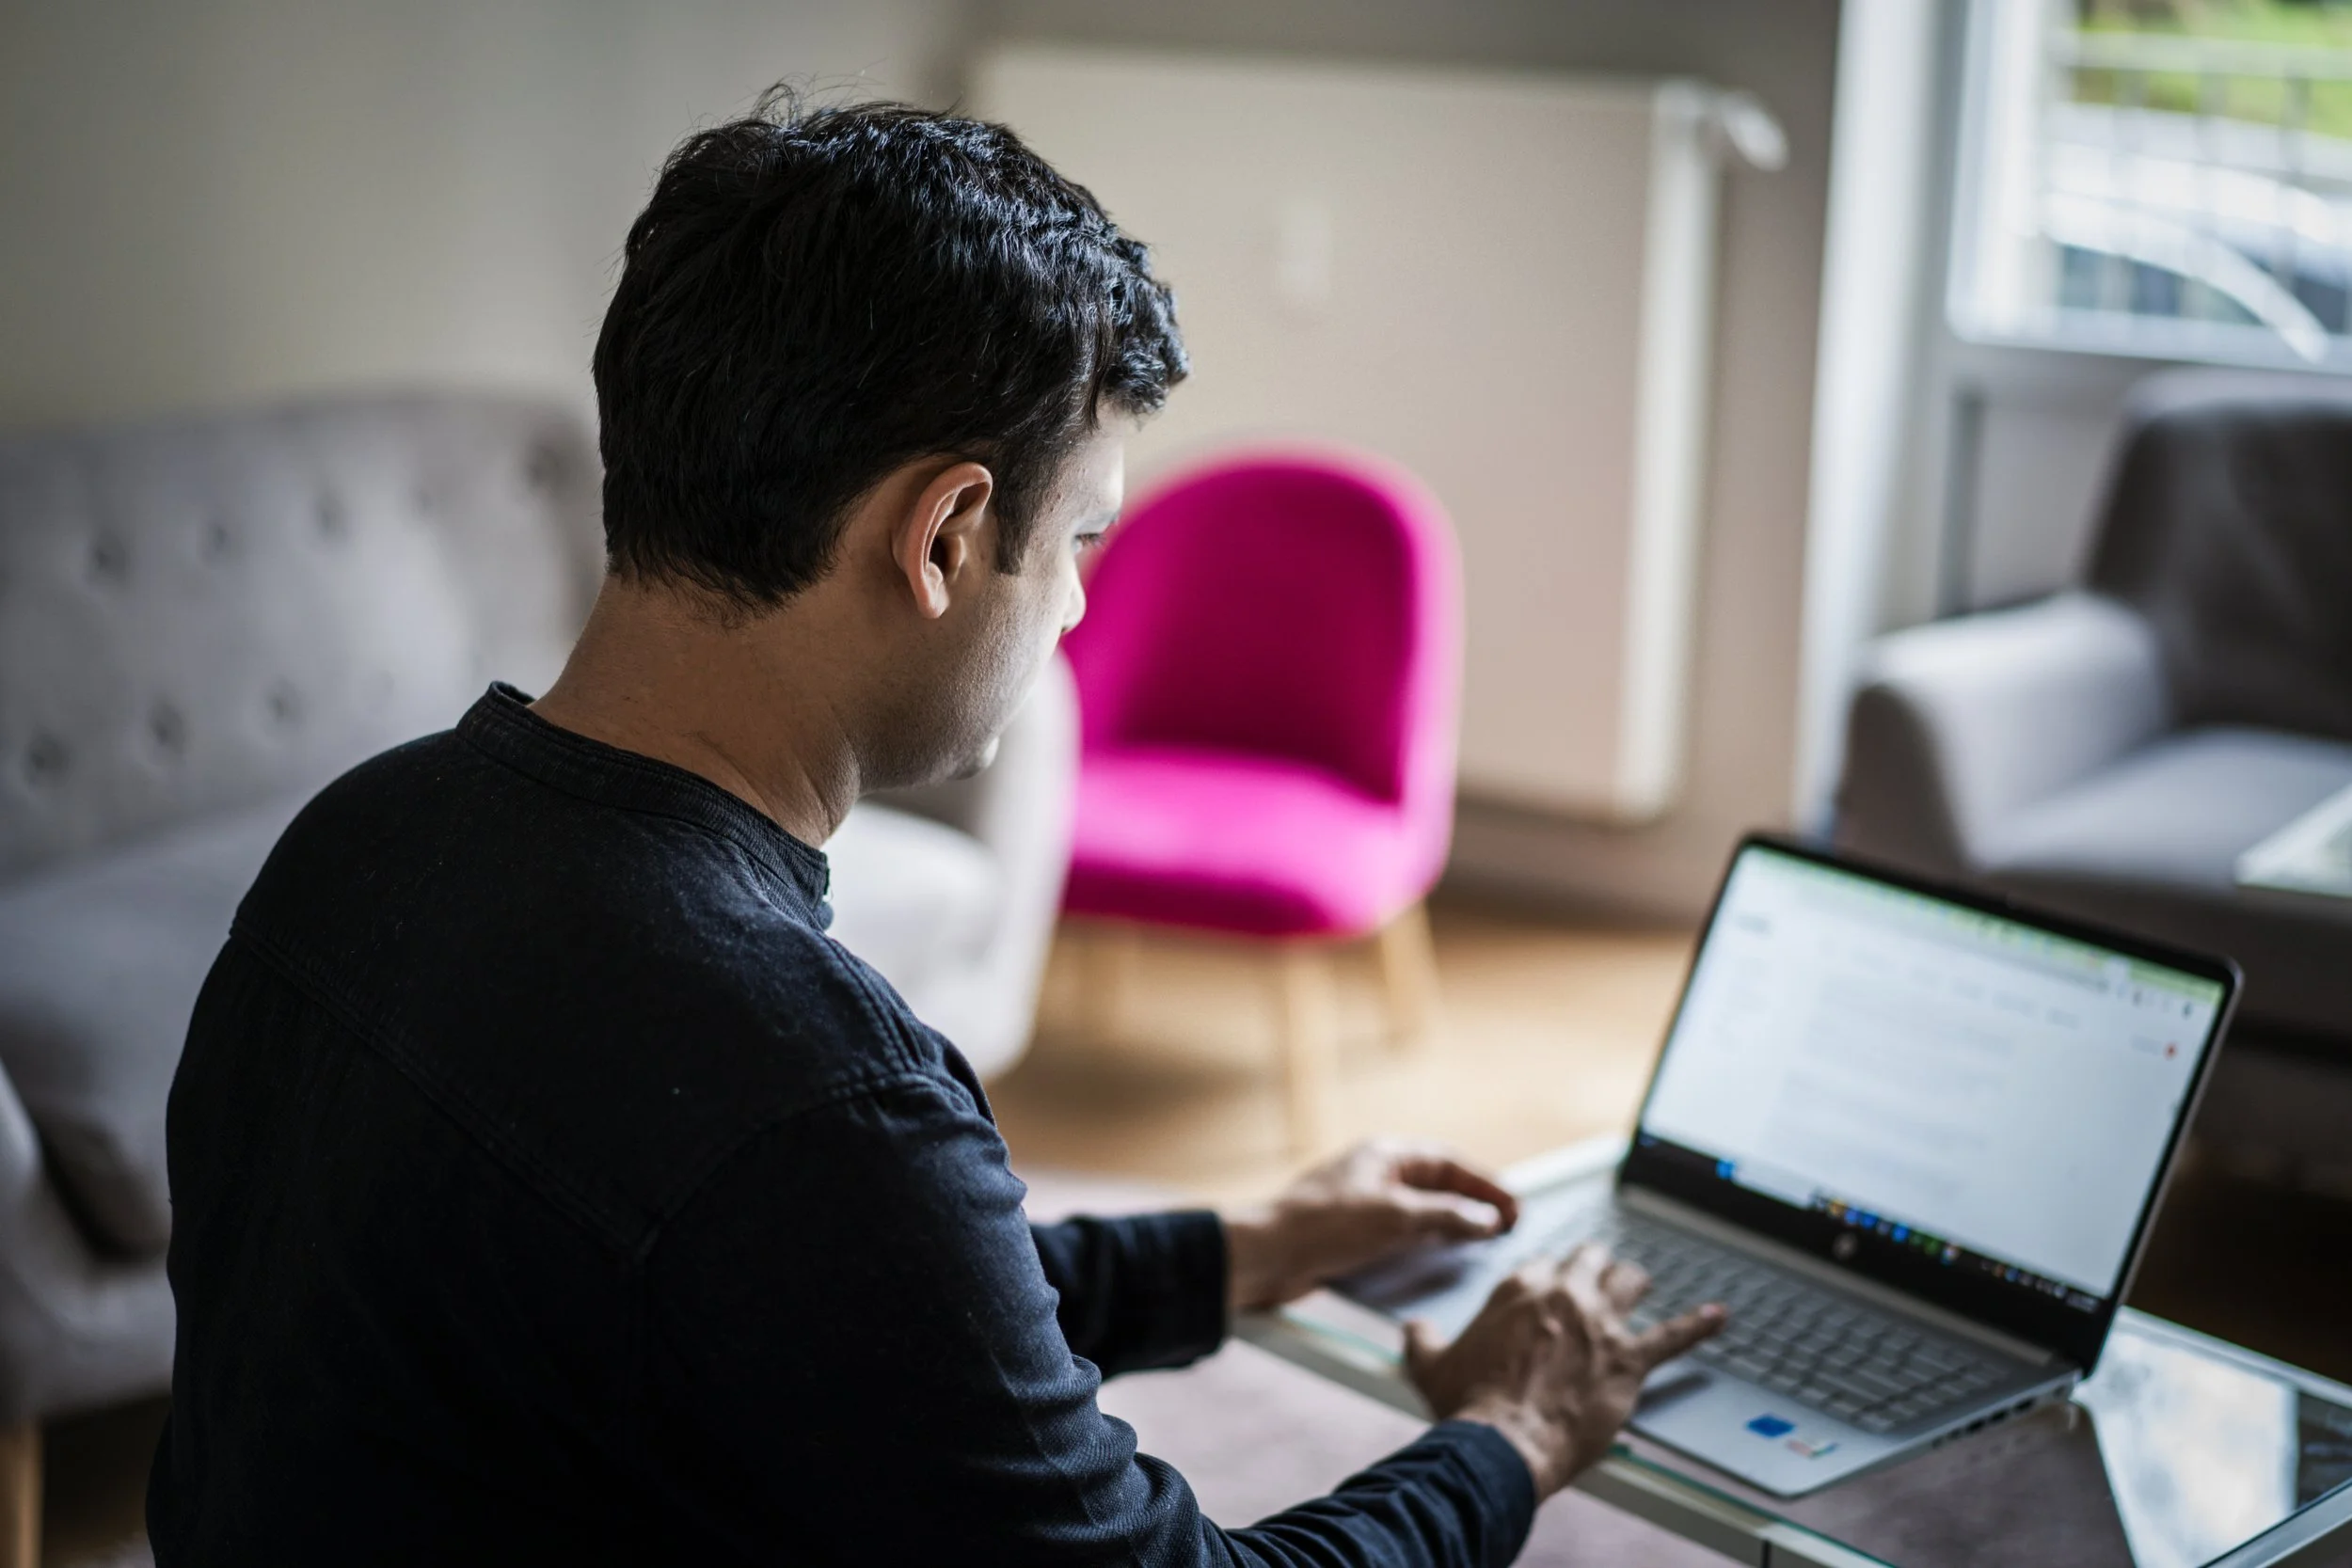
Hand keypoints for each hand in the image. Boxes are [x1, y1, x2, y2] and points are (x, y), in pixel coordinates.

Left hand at [1223, 1139, 1517, 1313]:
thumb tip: (1487, 1219)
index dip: (1485, 1184)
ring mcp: (1365, 1205)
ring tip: (1485, 1245)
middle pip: (1438, 1185)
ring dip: (1453, 1226)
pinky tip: (1442, 1260)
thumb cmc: (1324, 1226)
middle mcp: (1377, 1175)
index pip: (1449, 1162)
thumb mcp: (1396, 1218)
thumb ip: (1447, 1216)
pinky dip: (1428, 1243)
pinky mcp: (1354, 1235)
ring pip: (1422, 1211)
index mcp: (1386, 1155)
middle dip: (1474, 1204)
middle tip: (1508, 1228)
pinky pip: (1403, 1234)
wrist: (1266, 1256)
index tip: (1514, 1207)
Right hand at [1404, 1245, 1724, 1498]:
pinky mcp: (1629, 1359)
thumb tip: (1414, 1328)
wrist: (1502, 1441)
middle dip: (1597, 1265)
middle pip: (1592, 1258)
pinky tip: (1719, 1316)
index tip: (1554, 1283)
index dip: (1553, 1273)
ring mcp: (1601, 1324)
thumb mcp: (1429, 1364)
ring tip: (1641, 1284)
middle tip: (1599, 1274)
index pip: (1546, 1261)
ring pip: (1631, 1281)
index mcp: (1520, 1287)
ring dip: (1635, 1282)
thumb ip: (1422, 1338)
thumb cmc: (1467, 1405)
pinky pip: (1674, 1335)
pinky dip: (1699, 1325)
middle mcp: (1564, 1294)